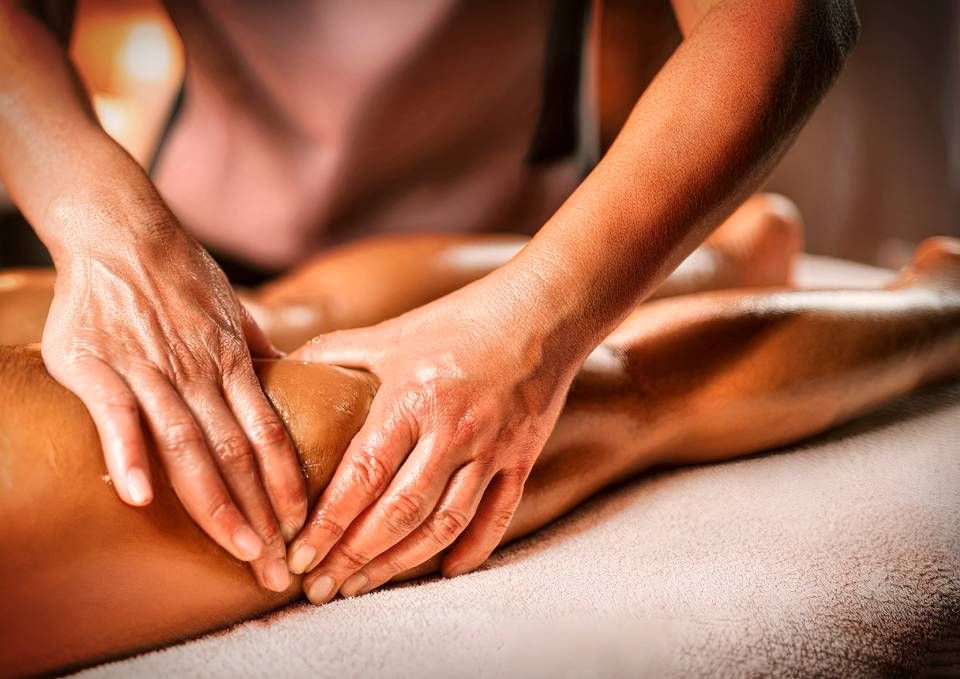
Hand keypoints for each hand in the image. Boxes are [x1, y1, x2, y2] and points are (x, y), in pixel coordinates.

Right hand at [42, 208, 306, 591]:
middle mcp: (198, 374)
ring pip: (188, 444)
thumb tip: (290, 379)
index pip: (270, 436)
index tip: (303, 529)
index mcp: (231, 366)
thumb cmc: (180, 275)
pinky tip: (138, 498)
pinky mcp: (97, 365)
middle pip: (237, 454)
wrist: (122, 230)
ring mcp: (149, 369)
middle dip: (261, 514)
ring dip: (214, 501)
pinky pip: (115, 415)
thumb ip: (258, 353)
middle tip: (280, 566)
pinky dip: (126, 454)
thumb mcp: (234, 312)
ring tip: (238, 548)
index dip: (288, 485)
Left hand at [286, 273, 577, 602]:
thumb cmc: (459, 321)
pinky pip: (497, 516)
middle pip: (399, 512)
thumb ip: (336, 352)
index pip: (362, 475)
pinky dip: (473, 550)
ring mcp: (492, 449)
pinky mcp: (522, 459)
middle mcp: (452, 431)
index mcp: (412, 399)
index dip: (328, 523)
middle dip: (354, 558)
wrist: (541, 313)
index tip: (299, 557)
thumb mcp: (393, 333)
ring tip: (363, 586)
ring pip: (444, 524)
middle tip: (321, 590)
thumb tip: (280, 367)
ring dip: (401, 563)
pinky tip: (445, 571)